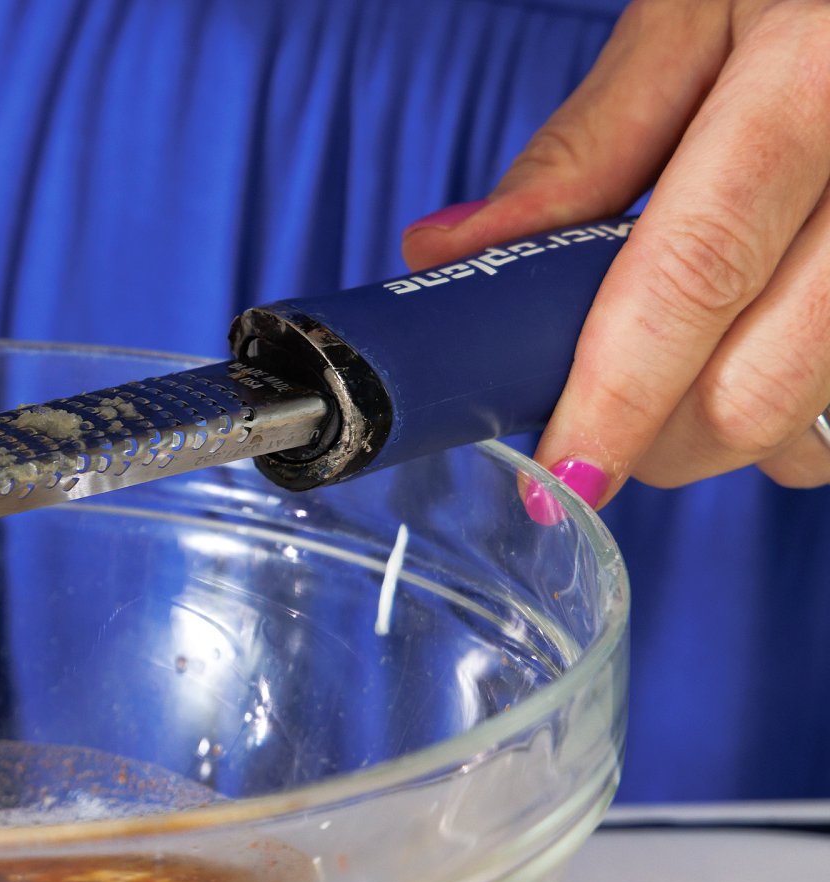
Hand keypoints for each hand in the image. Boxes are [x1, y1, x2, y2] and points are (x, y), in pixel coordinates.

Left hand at [400, 0, 829, 510]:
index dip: (617, 398)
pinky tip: (760, 356)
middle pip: (764, 379)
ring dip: (728, 428)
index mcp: (812, 77)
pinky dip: (797, 404)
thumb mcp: (693, 14)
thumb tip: (451, 254)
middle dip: (658, 439)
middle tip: (595, 428)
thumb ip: (583, 148)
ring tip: (679, 371)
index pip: (694, 276)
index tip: (563, 473)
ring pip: (818, 404)